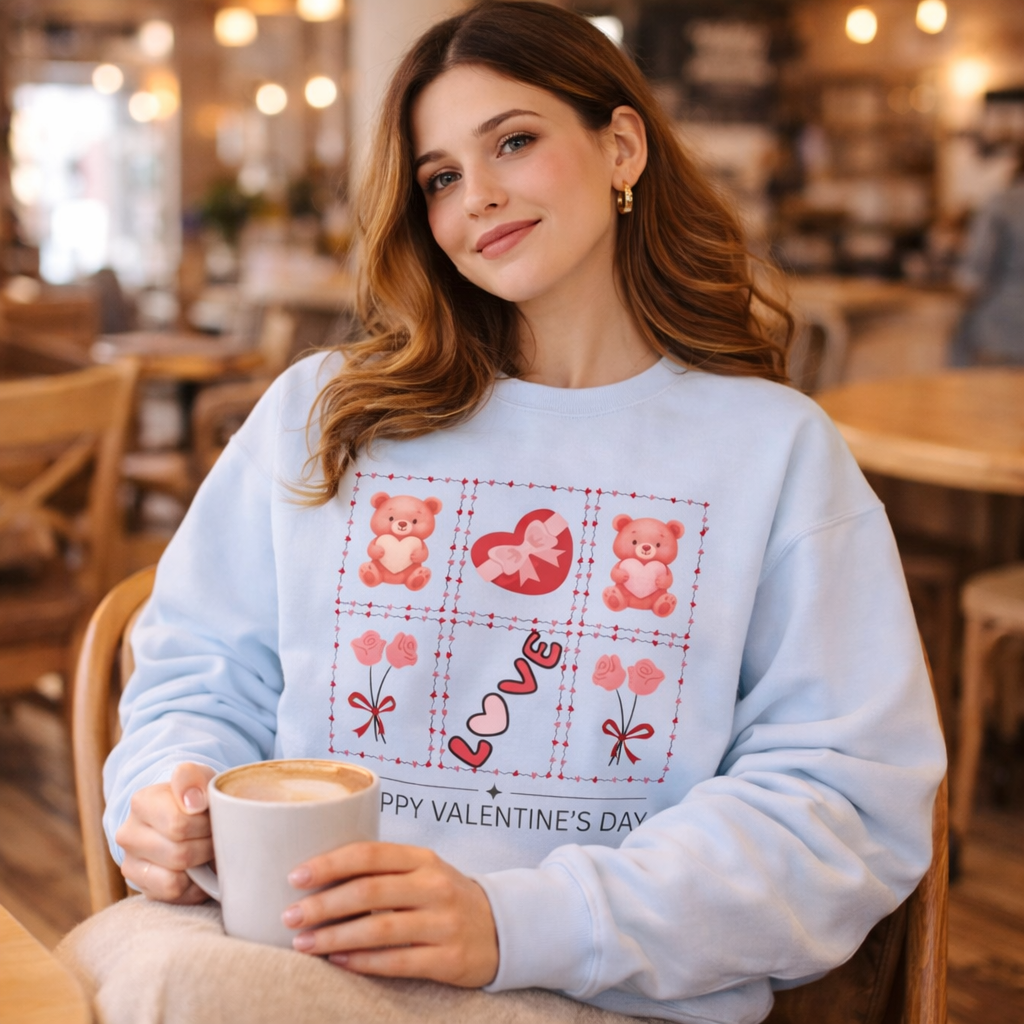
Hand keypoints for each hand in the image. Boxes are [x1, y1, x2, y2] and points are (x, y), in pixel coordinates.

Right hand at [114, 762, 215, 903]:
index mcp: (141, 803)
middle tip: (215, 835)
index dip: (205, 823)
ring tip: (207, 850)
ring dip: (201, 866)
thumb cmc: (197, 797)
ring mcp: (131, 865)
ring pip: (174, 879)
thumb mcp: (200, 778)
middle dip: (207, 845)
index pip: (178, 824)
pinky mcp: (144, 889)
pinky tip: (199, 869)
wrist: (191, 817)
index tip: (211, 815)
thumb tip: (193, 803)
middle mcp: (128, 835)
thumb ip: (193, 778)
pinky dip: (194, 886)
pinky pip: (174, 896)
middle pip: (180, 854)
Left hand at [282, 842, 498, 987]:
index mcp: (422, 859)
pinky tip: (338, 962)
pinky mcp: (450, 958)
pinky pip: (398, 962)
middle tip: (290, 916)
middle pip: (369, 892)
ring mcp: (444, 922)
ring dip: (335, 938)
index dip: (329, 864)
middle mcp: (434, 886)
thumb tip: (317, 879)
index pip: (369, 854)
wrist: (501, 928)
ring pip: (379, 929)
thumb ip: (381, 872)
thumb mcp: (421, 873)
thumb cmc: (443, 897)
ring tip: (303, 943)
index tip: (295, 877)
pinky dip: (363, 962)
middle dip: (323, 905)